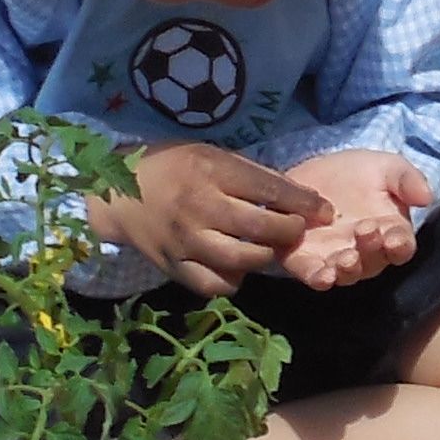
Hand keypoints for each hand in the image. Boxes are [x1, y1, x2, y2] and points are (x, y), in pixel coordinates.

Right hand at [98, 141, 328, 297]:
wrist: (114, 193)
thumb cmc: (170, 167)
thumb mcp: (210, 155)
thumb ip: (250, 174)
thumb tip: (297, 194)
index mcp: (211, 171)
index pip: (269, 190)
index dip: (303, 203)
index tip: (324, 211)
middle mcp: (200, 207)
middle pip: (261, 228)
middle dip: (290, 232)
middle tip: (297, 231)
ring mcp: (186, 240)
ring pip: (243, 260)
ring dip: (265, 257)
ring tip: (267, 248)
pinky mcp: (175, 267)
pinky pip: (216, 284)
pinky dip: (233, 279)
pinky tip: (235, 266)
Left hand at [274, 148, 431, 291]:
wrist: (310, 171)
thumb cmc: (355, 172)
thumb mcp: (385, 167)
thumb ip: (407, 179)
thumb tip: (428, 198)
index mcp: (390, 231)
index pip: (402, 246)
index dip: (400, 245)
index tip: (393, 238)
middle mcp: (366, 252)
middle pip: (375, 262)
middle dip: (371, 251)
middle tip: (364, 231)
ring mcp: (336, 259)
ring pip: (347, 274)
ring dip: (348, 271)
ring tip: (345, 259)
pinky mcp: (307, 261)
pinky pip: (314, 276)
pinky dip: (319, 278)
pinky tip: (323, 276)